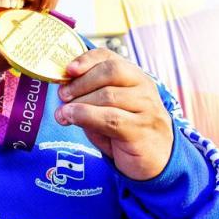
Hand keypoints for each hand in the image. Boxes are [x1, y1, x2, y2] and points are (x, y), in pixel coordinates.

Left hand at [54, 49, 173, 180]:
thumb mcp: (105, 109)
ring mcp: (147, 108)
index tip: (68, 70)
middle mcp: (144, 88)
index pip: (110, 56)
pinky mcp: (142, 130)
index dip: (86, 59)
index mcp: (133, 76)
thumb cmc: (125, 131)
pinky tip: (70, 118)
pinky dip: (85, 116)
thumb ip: (89, 97)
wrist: (155, 162)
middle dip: (81, 82)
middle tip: (62, 95)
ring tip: (63, 112)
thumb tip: (63, 91)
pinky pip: (110, 118)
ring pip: (108, 95)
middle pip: (111, 71)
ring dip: (79, 102)